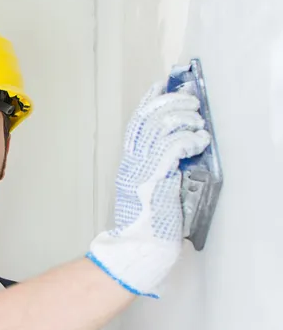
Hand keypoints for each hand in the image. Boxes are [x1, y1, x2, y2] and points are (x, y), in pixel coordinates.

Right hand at [86, 82, 210, 297]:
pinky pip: (174, 146)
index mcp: (129, 161)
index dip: (149, 99)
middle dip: (172, 101)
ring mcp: (142, 169)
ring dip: (184, 117)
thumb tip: (176, 143)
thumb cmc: (148, 222)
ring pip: (160, 126)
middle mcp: (132, 161)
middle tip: (190, 99)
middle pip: (147, 117)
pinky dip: (190, 139)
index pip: (137, 121)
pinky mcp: (156, 178)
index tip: (162, 84)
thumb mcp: (149, 185)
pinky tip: (200, 141)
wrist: (140, 245)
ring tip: (198, 121)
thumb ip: (156, 164)